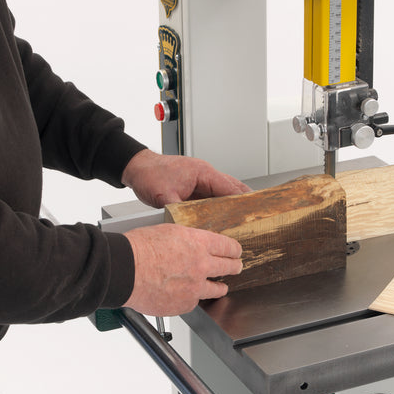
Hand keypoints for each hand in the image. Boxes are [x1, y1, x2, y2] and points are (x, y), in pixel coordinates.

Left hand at [121, 149, 250, 207]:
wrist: (136, 167)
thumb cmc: (149, 173)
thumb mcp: (164, 195)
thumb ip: (179, 210)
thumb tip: (188, 226)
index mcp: (203, 172)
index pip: (230, 187)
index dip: (243, 200)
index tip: (254, 211)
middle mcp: (204, 174)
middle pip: (232, 188)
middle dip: (244, 201)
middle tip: (256, 215)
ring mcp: (200, 180)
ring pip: (223, 192)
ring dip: (232, 204)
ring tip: (245, 219)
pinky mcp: (194, 187)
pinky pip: (212, 197)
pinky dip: (220, 205)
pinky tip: (222, 217)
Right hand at [123, 224, 242, 315]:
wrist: (125, 270)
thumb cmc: (138, 249)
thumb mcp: (167, 231)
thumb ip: (186, 240)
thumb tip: (190, 245)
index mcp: (198, 243)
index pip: (227, 246)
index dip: (234, 249)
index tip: (236, 252)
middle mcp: (201, 265)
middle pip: (228, 267)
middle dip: (234, 266)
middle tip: (236, 267)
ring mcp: (195, 286)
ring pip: (216, 289)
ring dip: (220, 287)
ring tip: (221, 287)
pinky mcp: (184, 304)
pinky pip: (195, 302)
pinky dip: (193, 298)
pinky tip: (188, 295)